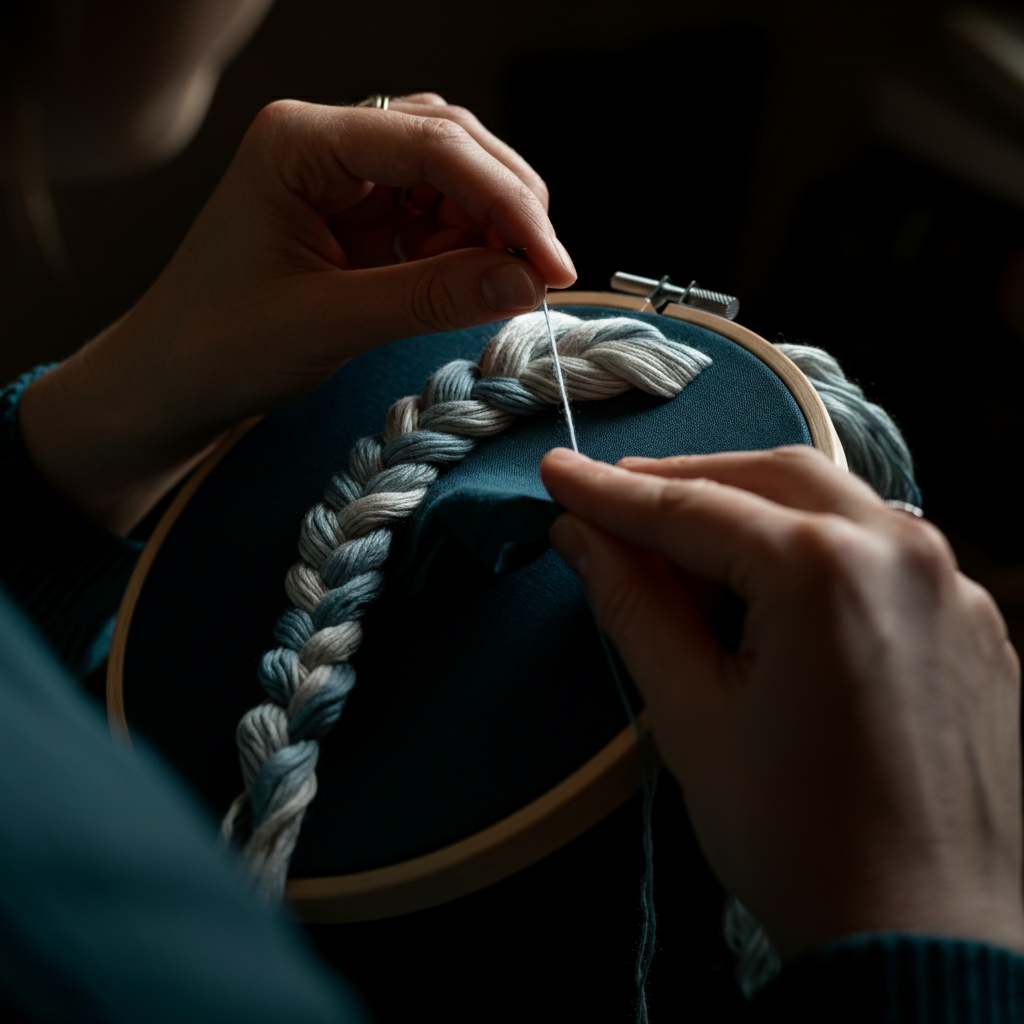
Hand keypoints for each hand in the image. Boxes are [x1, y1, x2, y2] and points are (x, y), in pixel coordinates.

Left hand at [21, 95, 574, 532]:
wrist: (170, 381)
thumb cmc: (219, 344)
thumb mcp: (329, 320)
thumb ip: (432, 297)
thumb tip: (526, 283)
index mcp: (302, 141)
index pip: (432, 144)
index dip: (506, 202)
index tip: (552, 264)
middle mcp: (326, 143)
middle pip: (451, 145)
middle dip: (507, 206)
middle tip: (545, 273)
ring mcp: (344, 178)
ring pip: (451, 177)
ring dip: (492, 226)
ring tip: (512, 282)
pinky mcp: (359, 217)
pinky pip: (435, 216)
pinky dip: (468, 248)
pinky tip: (477, 280)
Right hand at [540, 445, 1023, 959]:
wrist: (925, 943)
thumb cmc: (801, 841)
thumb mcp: (690, 715)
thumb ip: (633, 605)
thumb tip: (583, 537)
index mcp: (828, 573)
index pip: (691, 510)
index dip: (611, 493)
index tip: (559, 473)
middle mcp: (904, 554)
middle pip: (769, 477)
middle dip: (684, 484)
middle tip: (614, 502)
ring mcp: (952, 585)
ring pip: (830, 503)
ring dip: (748, 509)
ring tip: (681, 550)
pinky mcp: (972, 621)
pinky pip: (877, 550)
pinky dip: (809, 547)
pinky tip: (768, 590)